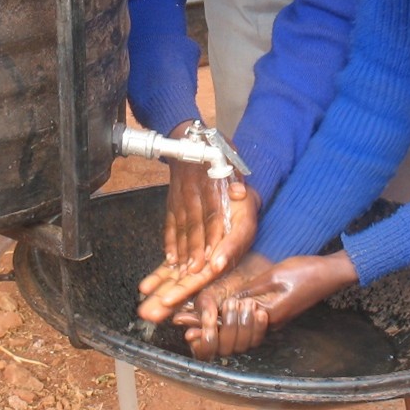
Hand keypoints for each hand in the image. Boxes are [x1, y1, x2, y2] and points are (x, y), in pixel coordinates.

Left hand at [136, 173, 259, 321]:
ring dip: (161, 291)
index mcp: (227, 259)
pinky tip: (145, 287)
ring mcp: (201, 258)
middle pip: (189, 284)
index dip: (185, 290)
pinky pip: (174, 266)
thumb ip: (232, 241)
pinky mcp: (191, 251)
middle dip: (168, 298)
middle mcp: (213, 263)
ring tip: (143, 308)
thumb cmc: (242, 203)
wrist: (236, 192)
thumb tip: (216, 265)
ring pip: (179, 278)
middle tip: (149, 314)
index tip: (167, 300)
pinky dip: (160, 276)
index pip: (203, 278)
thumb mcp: (244, 216)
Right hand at [160, 122, 231, 267]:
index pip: (212, 211)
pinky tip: (170, 257)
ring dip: (182, 250)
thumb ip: (235, 175)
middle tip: (196, 270)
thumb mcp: (228, 155)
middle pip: (194, 224)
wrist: (184, 139)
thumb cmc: (211, 149)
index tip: (213, 252)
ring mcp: (179, 198)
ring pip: (180, 227)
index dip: (212, 233)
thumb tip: (240, 193)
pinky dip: (168, 241)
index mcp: (209, 182)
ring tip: (183, 270)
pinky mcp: (171, 202)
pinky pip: (169, 224)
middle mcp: (192, 192)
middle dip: (194, 248)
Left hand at [175, 252, 358, 359]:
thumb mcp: (275, 275)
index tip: (187, 326)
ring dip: (217, 330)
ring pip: (239, 333)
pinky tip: (218, 316)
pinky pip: (248, 324)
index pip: (230, 326)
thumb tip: (227, 302)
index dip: (207, 326)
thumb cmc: (305, 271)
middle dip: (206, 332)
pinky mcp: (275, 315)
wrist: (331, 273)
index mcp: (268, 315)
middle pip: (232, 336)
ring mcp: (273, 320)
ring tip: (193, 327)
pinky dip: (230, 323)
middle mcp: (269, 323)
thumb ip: (251, 290)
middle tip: (183, 328)